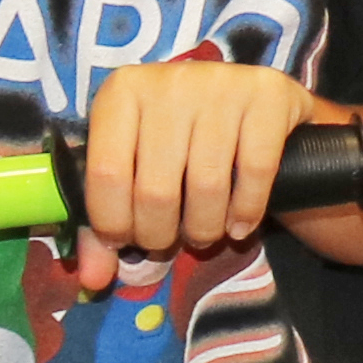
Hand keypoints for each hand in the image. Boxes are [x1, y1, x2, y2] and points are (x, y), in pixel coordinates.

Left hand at [74, 58, 334, 289]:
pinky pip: (254, 173)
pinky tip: (240, 225)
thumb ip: (109, 224)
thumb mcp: (139, 171)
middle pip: (156, 189)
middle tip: (170, 241)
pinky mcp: (267, 95)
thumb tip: (94, 281)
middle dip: (161, 235)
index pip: (105, 173)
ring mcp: (221, 84)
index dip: (113, 223)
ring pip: (206, 187)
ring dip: (205, 230)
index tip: (126, 241)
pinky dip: (246, 213)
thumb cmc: (185, 143)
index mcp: (122, 92)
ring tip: (205, 234)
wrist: (258, 105)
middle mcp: (168, 81)